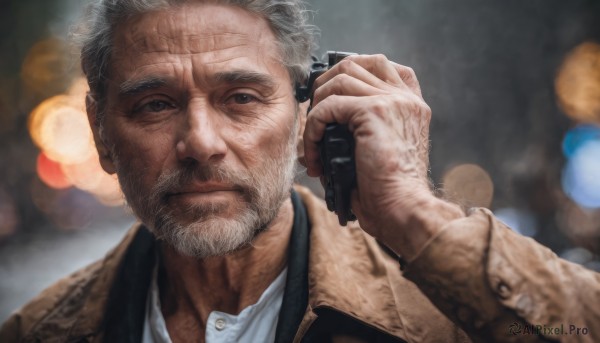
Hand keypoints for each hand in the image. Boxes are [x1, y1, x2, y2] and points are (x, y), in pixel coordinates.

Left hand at [302, 54, 463, 259]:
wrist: (404, 209)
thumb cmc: (391, 193)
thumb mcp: (382, 153)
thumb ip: (364, 131)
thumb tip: (323, 129)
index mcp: (412, 106)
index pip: (385, 66)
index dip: (354, 71)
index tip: (333, 94)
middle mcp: (405, 99)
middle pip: (358, 62)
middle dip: (328, 81)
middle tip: (314, 112)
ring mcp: (392, 101)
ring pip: (340, 78)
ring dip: (317, 104)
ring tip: (312, 136)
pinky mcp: (374, 111)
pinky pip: (328, 106)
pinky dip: (313, 128)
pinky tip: (314, 153)